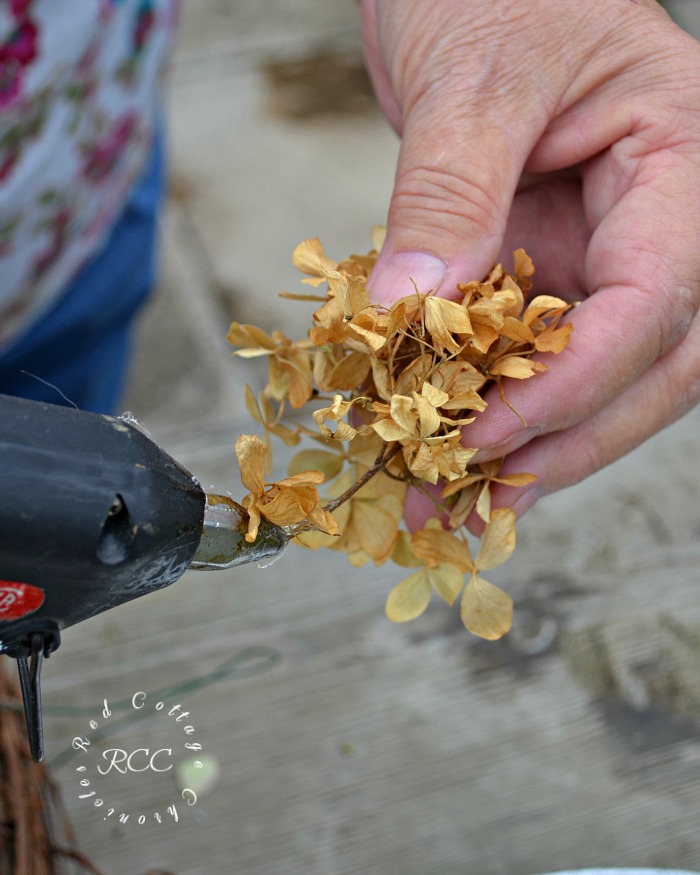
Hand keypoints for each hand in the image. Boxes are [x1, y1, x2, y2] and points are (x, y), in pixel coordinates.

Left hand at [361, 0, 699, 521]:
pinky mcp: (550, 270)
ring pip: (601, 377)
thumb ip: (448, 196)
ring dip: (532, 445)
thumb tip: (408, 316)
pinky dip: (496, 404)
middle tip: (475, 495)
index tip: (487, 433)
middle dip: (564, 442)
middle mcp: (659, 222)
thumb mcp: (470, 79)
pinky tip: (449, 445)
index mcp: (680, 164)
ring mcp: (604, 252)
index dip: (574, 383)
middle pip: (651, 367)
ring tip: (454, 495)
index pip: (655, 299)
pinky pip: (537, 353)